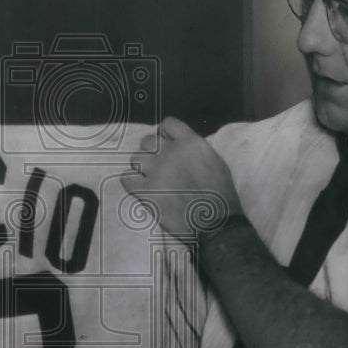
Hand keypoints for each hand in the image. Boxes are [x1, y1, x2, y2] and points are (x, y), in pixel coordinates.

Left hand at [124, 117, 242, 238]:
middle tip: (159, 167)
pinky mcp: (145, 191)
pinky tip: (140, 188)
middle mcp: (170, 152)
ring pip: (135, 158)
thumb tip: (180, 147)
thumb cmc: (221, 196)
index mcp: (190, 143)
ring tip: (150, 179)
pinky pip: (126, 178)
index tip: (167, 145)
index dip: (165, 134)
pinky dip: (131, 182)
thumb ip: (195, 151)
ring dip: (142, 168)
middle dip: (151, 152)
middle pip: (148, 141)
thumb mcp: (215, 162)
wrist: (215, 224)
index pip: (167, 124)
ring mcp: (156, 171)